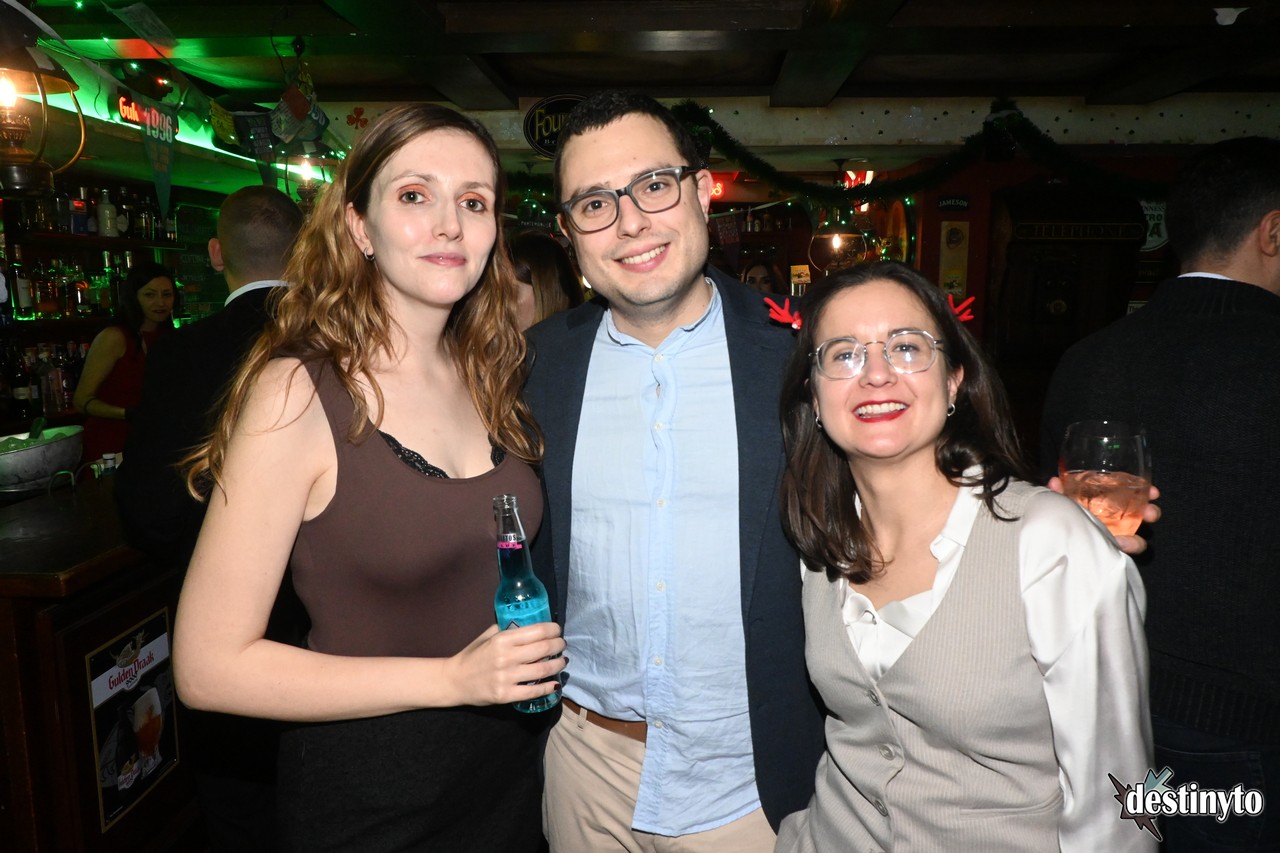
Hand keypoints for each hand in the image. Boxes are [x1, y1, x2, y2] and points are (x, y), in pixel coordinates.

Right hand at [446, 622, 565, 706]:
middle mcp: (506, 657)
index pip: (537, 631)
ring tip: (562, 661)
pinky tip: (554, 684)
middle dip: (558, 645)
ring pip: (542, 670)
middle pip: (543, 649)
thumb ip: (507, 628)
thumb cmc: (473, 655)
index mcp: (502, 639)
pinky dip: (547, 687)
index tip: (557, 630)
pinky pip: (533, 691)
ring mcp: (506, 677)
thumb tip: (529, 623)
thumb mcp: (488, 636)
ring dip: (557, 665)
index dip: (553, 630)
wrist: (455, 681)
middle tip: (562, 645)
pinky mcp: (506, 695)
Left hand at [1048, 477, 1160, 555]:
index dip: (1146, 493)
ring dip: (1136, 541)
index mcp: (1109, 504)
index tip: (1153, 491)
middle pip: (1142, 517)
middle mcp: (1117, 521)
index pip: (1133, 496)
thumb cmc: (1063, 516)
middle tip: (1149, 513)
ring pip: (1137, 541)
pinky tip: (1115, 549)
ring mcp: (1115, 539)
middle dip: (1150, 514)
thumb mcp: (1062, 503)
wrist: (1054, 543)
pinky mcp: (1110, 554)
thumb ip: (1059, 493)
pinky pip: (1122, 556)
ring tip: (1126, 541)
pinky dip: (1120, 553)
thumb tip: (1054, 481)